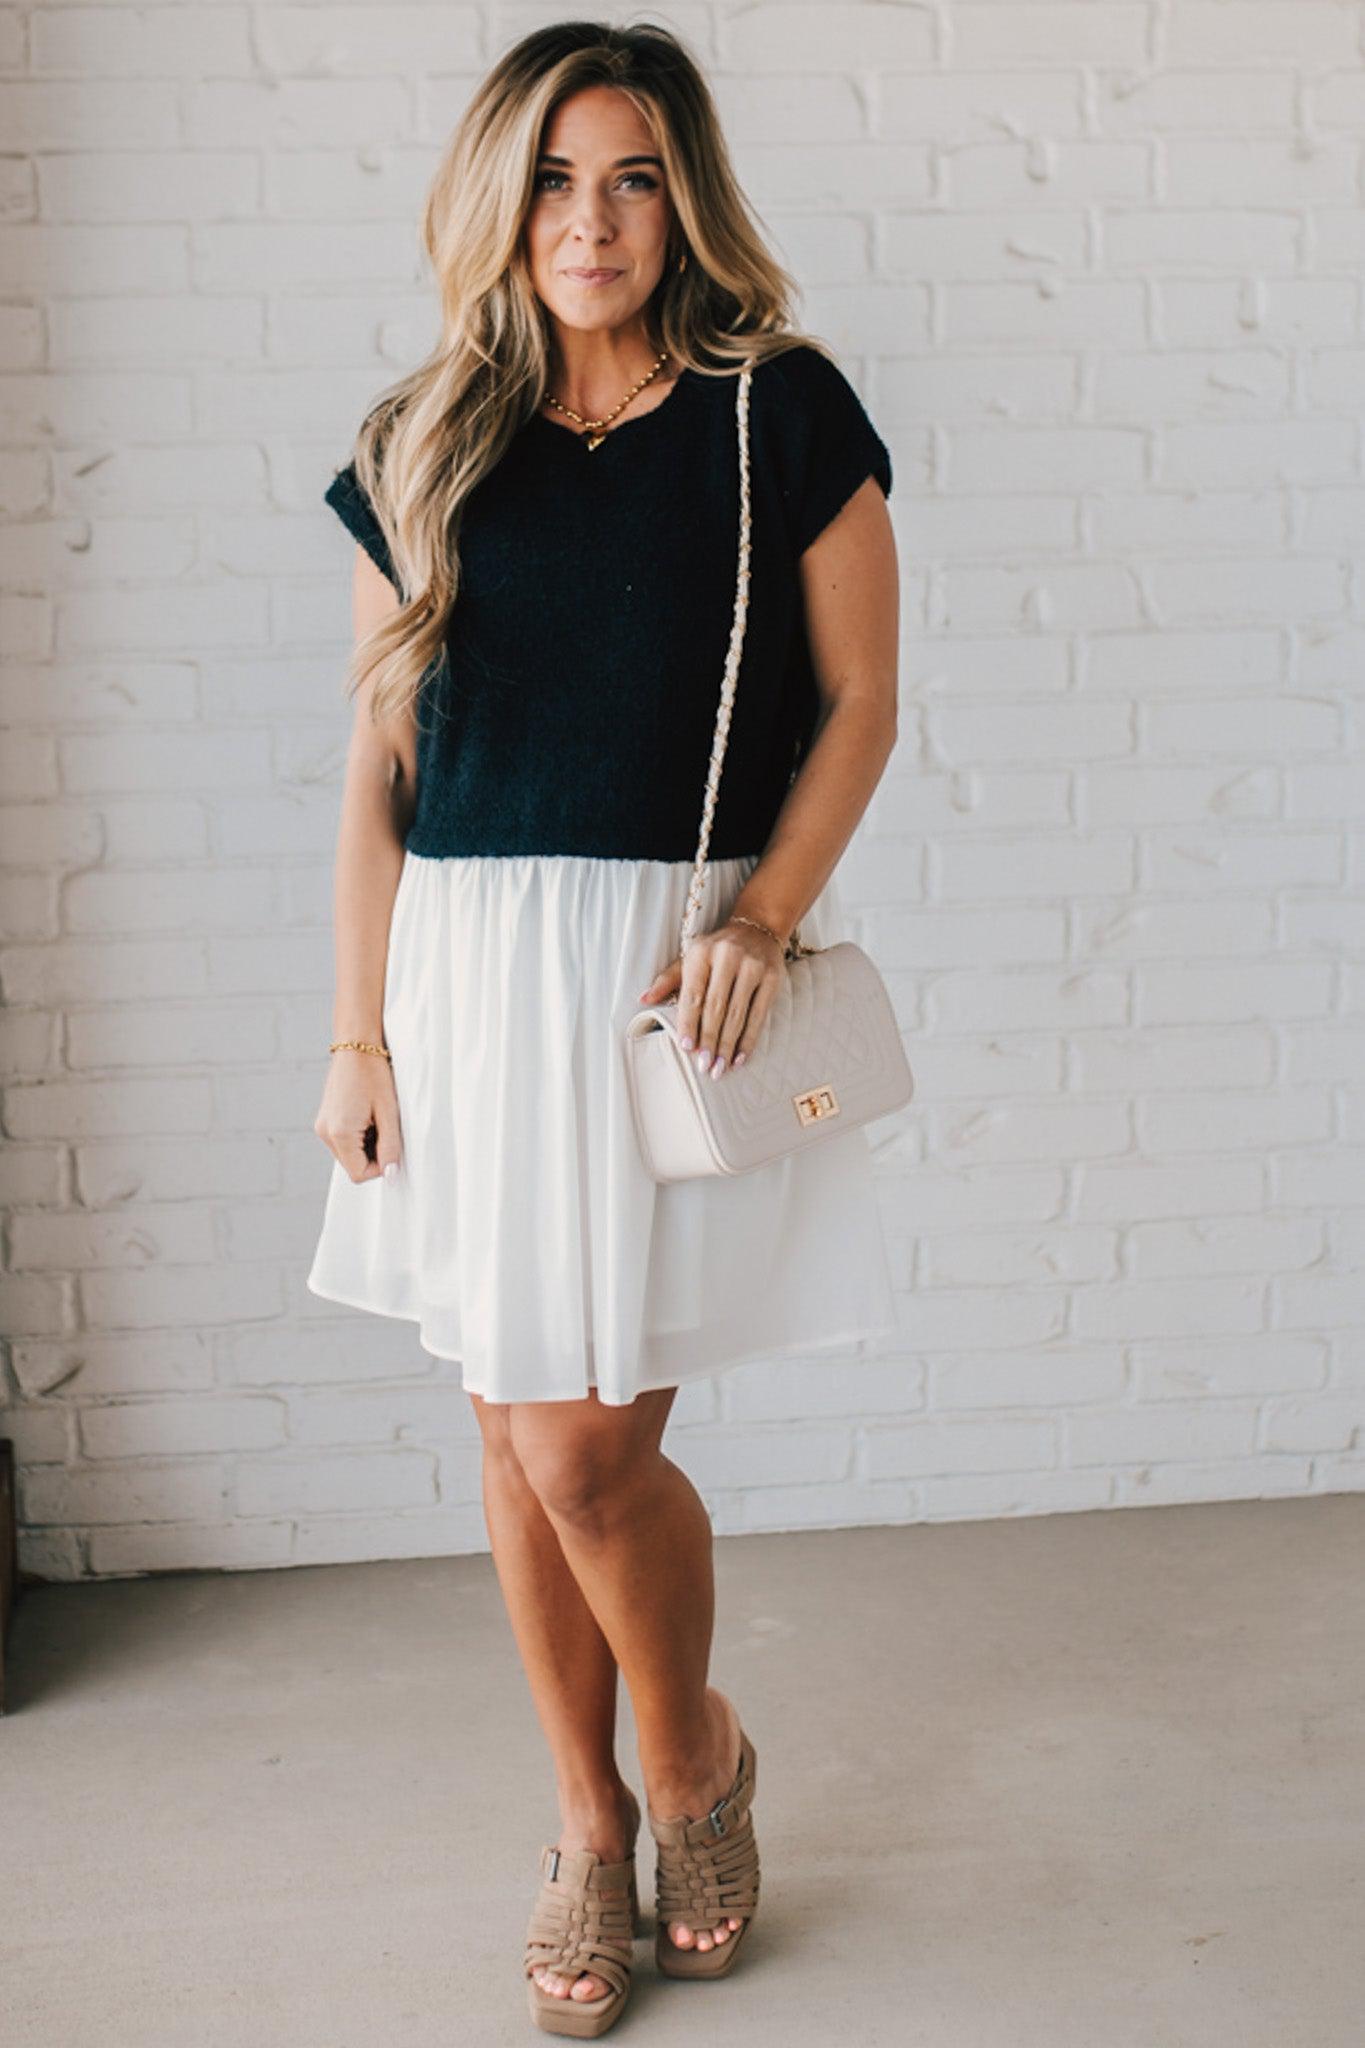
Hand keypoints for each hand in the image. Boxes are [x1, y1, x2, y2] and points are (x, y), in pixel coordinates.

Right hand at [313, 1048, 402, 1182]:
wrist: (356, 1046)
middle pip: (352, 1166)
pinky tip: (367, 1116)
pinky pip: (343, 1142)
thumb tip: (391, 1174)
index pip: (359, 1174)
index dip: (380, 1168)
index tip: (392, 1147)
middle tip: (386, 1128)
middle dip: (373, 1155)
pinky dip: (358, 1137)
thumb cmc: (374, 1074)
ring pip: (348, 1155)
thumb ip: (390, 1147)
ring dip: (366, 1146)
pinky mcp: (324, 1120)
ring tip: (376, 1119)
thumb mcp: (389, 1113)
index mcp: (339, 1133)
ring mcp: (322, 1127)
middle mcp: (325, 1133)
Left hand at [638, 916, 785, 1077]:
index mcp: (702, 953)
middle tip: (704, 1066)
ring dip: (728, 1045)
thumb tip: (643, 999)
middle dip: (709, 1040)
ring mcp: (752, 967)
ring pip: (738, 1014)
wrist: (758, 928)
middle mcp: (728, 957)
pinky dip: (749, 1039)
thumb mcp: (691, 958)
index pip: (693, 994)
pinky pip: (759, 1015)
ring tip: (720, 1068)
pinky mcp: (772, 978)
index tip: (687, 1048)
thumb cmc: (717, 950)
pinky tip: (741, 1057)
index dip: (689, 1023)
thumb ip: (667, 980)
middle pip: (716, 1007)